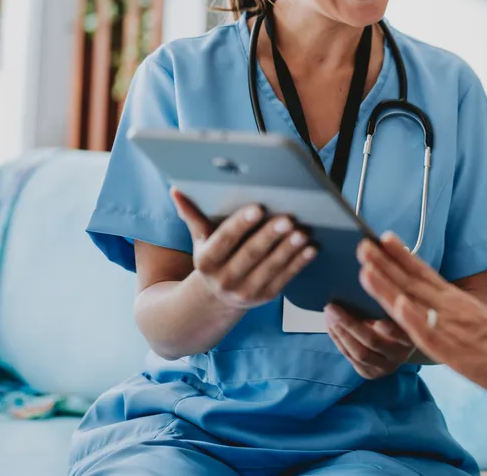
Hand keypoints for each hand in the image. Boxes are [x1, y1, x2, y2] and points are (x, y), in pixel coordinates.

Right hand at [170, 189, 315, 309]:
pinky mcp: (265, 297)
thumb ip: (192, 215)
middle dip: (270, 236)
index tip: (258, 208)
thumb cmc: (214, 256)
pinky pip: (285, 279)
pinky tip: (311, 249)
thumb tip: (175, 189)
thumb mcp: (200, 238)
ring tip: (303, 232)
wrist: (217, 295)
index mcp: (206, 261)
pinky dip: (299, 263)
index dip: (241, 224)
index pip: (224, 240)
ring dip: (288, 250)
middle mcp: (224, 279)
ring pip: (270, 267)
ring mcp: (245, 292)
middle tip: (288, 218)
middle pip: (250, 254)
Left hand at [324, 304, 416, 378]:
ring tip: (329, 315)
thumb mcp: (400, 309)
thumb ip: (389, 301)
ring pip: (359, 353)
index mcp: (412, 337)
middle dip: (349, 324)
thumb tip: (366, 284)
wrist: (403, 341)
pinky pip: (350, 357)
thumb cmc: (398, 316)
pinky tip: (331, 326)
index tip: (375, 319)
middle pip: (372, 342)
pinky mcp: (371, 373)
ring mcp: (385, 367)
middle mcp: (400, 355)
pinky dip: (338, 340)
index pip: (400, 334)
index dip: (389, 330)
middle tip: (332, 307)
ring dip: (339, 333)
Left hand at [357, 232, 486, 396]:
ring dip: (388, 285)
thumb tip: (423, 301)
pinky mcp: (453, 348)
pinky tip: (398, 305)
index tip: (382, 236)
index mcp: (453, 299)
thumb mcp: (471, 316)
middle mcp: (448, 307)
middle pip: (410, 281)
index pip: (423, 272)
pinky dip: (413, 318)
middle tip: (361, 244)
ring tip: (366, 269)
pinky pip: (429, 331)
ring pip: (413, 302)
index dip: (401, 254)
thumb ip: (447, 308)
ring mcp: (450, 325)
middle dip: (383, 264)